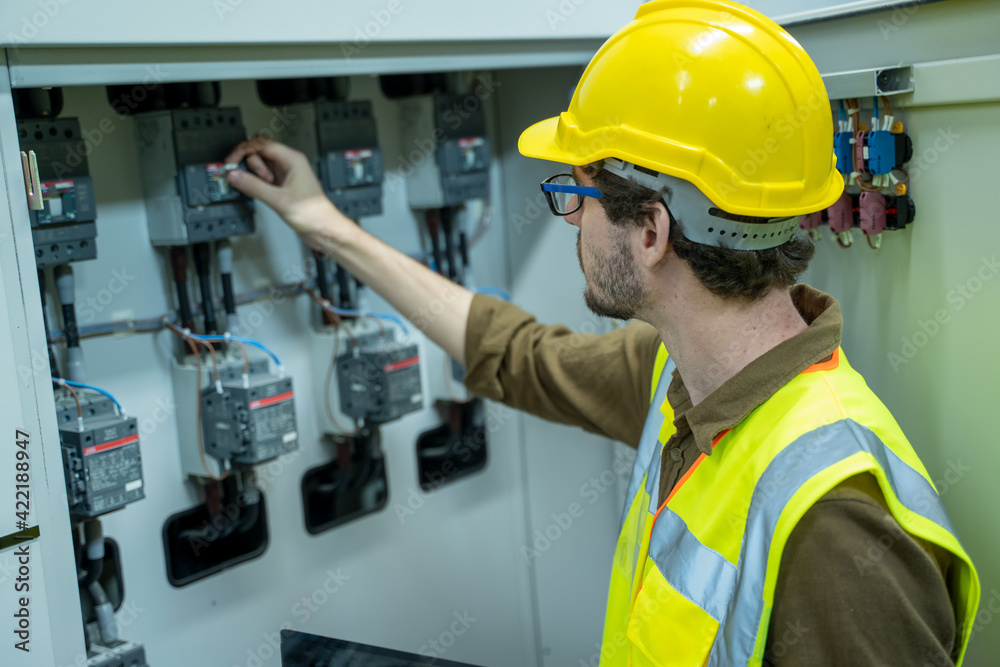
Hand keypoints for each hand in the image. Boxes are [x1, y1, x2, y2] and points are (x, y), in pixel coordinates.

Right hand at [224, 136, 350, 246]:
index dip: (244, 150)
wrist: (322, 229)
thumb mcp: (279, 200)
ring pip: (260, 166)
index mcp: (293, 159)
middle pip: (259, 153)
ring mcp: (285, 175)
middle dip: (252, 166)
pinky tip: (261, 193)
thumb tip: (235, 176)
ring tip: (266, 190)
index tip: (232, 162)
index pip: (262, 144)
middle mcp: (289, 164)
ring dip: (256, 177)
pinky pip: (263, 178)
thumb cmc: (313, 213)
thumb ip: (254, 186)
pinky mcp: (282, 186)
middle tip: (253, 180)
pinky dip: (257, 183)